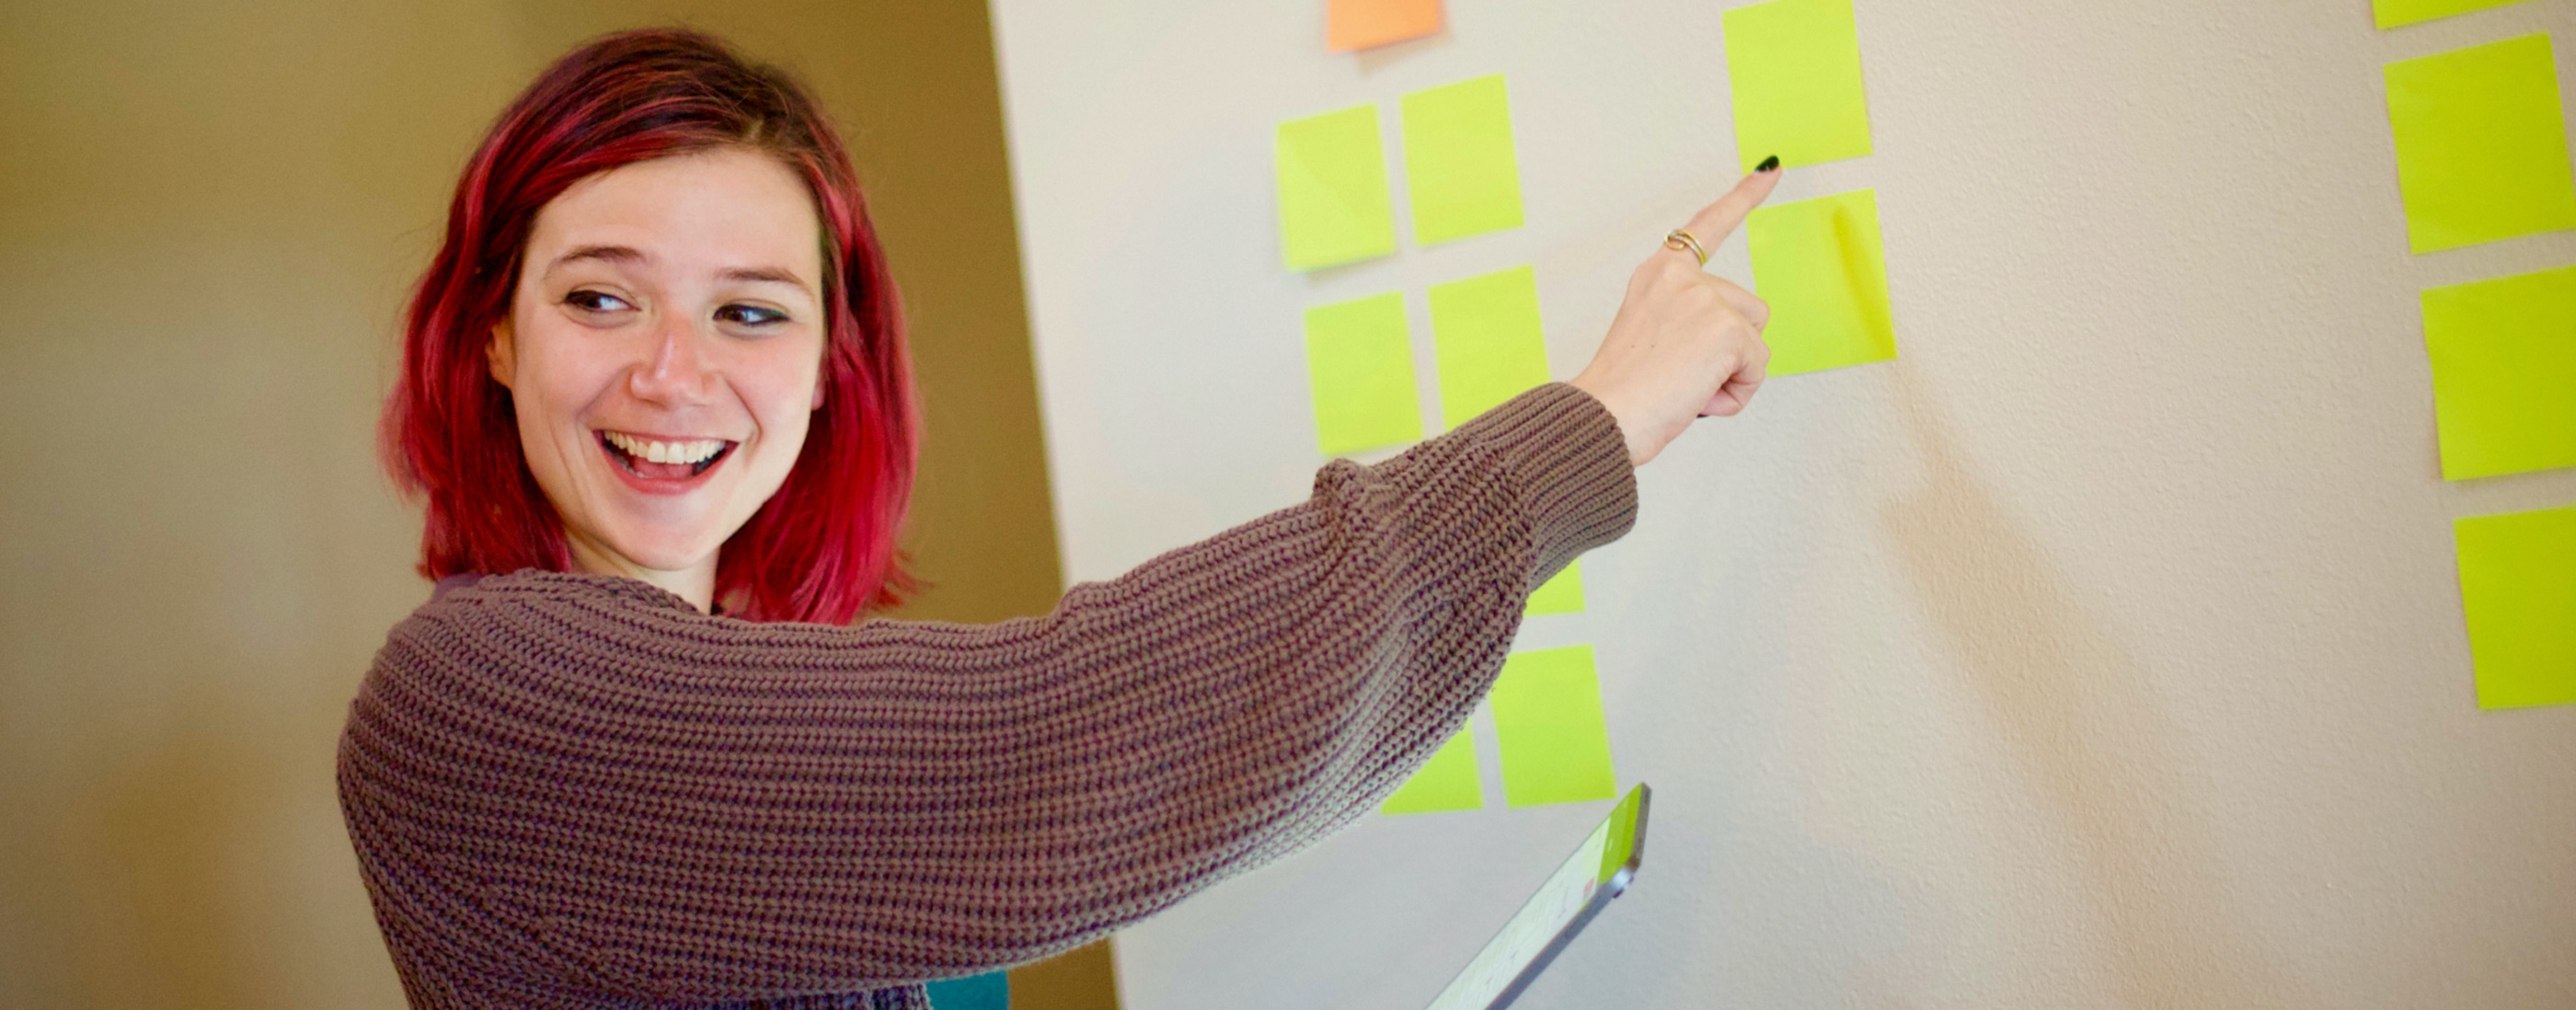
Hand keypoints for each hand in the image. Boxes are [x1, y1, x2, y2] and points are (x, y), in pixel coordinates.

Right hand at [1569, 167, 1781, 466]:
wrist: (1606, 418)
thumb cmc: (1621, 394)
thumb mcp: (1653, 340)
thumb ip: (1689, 324)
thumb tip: (1734, 349)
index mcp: (1657, 275)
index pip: (1706, 227)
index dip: (1743, 197)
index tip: (1770, 169)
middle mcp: (1680, 277)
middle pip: (1748, 309)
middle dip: (1729, 349)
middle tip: (1679, 375)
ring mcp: (1705, 299)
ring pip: (1756, 340)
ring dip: (1733, 373)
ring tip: (1687, 388)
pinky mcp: (1727, 328)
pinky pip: (1757, 369)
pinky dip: (1735, 394)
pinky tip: (1697, 397)